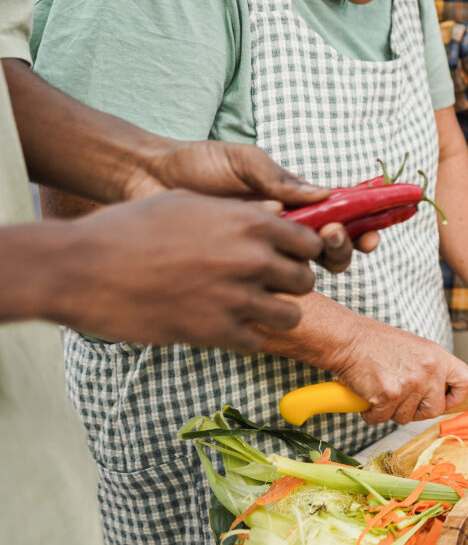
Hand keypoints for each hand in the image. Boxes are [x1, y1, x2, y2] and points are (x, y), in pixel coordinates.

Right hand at [45, 190, 324, 352]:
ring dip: (273, 314)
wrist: (81, 267)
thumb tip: (270, 213)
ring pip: (290, 315)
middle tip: (265, 287)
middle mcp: (252, 259)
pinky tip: (223, 327)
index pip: (309, 243)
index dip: (298, 252)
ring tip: (248, 310)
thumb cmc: (128, 228)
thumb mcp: (189, 203)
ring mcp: (235, 297)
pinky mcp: (213, 332)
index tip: (284, 258)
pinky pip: (255, 342)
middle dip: (288, 284)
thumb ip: (238, 212)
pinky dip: (245, 337)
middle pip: (305, 280)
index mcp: (250, 222)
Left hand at [126, 140, 356, 271]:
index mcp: (290, 201)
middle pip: (330, 249)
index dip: (361, 226)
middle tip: (332, 235)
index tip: (373, 233)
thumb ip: (280, 179)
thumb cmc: (196, 164)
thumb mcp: (243, 161)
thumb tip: (326, 194)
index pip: (338, 215)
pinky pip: (266, 286)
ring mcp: (259, 252)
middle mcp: (281, 229)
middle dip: (343, 245)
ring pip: (305, 270)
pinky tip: (277, 279)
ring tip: (307, 248)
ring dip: (318, 263)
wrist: (146, 182)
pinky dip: (279, 285)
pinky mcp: (234, 273)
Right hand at [327, 317, 467, 424]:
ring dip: (391, 411)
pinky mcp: (389, 395)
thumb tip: (437, 390)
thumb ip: (429, 368)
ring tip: (381, 391)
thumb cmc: (375, 343)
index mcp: (438, 357)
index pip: (465, 381)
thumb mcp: (415, 349)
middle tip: (402, 402)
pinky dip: (372, 414)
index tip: (444, 400)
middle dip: (418, 412)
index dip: (455, 396)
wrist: (348, 340)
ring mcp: (410, 384)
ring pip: (406, 417)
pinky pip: (382, 418)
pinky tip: (368, 397)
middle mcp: (429, 370)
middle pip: (436, 409)